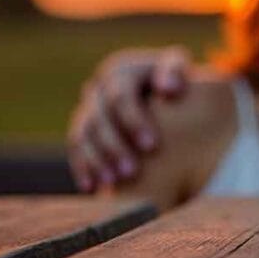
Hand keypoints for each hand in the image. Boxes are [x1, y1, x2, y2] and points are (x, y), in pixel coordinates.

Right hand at [67, 46, 191, 191]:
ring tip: (113, 182)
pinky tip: (91, 187)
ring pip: (83, 135)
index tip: (151, 146)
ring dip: (95, 160)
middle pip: (98, 118)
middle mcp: (100, 88)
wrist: (169, 95)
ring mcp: (89, 108)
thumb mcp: (181, 71)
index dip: (133, 121)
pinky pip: (77, 148)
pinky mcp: (83, 129)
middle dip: (113, 147)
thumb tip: (169, 89)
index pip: (121, 96)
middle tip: (131, 172)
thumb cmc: (180, 84)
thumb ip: (176, 72)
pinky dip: (83, 168)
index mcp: (122, 70)